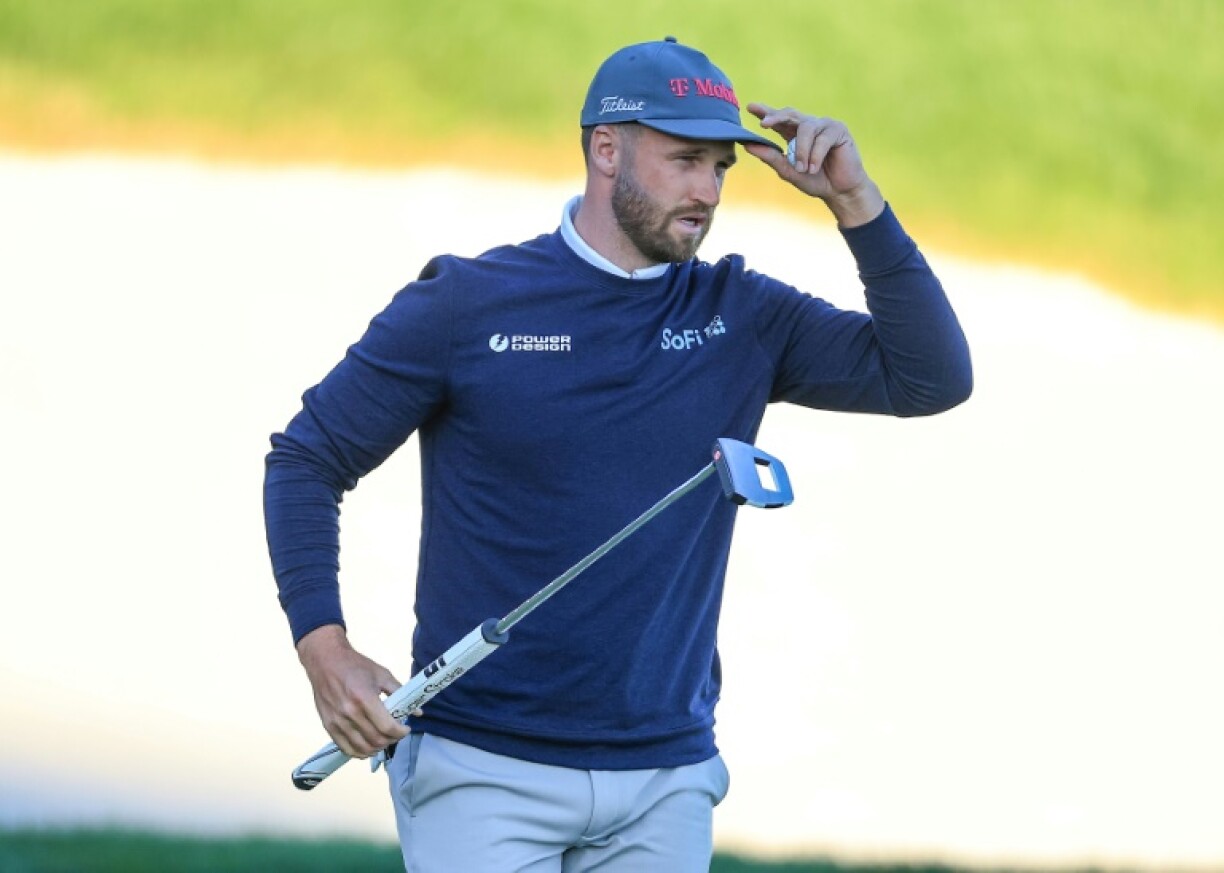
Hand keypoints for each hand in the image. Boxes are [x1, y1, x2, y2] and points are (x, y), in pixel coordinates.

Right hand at [296, 624, 409, 757]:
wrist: (325, 661)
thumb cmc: (356, 666)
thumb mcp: (381, 674)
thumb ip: (399, 693)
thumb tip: (418, 712)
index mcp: (365, 697)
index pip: (387, 726)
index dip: (400, 732)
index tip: (406, 728)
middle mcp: (350, 712)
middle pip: (376, 739)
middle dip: (392, 740)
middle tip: (397, 734)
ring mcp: (337, 721)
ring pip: (362, 747)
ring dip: (378, 748)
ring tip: (385, 740)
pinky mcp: (328, 726)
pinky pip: (346, 748)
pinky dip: (360, 752)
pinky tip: (368, 747)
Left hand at [743, 103, 884, 226]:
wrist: (840, 192)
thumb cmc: (815, 180)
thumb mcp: (788, 171)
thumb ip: (771, 157)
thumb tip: (748, 145)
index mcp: (794, 134)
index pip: (778, 119)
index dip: (766, 112)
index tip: (750, 107)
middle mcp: (808, 126)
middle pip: (789, 114)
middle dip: (776, 117)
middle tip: (763, 124)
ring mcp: (824, 126)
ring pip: (806, 129)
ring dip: (801, 150)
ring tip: (802, 169)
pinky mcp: (839, 130)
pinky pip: (822, 138)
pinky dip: (816, 155)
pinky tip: (814, 168)